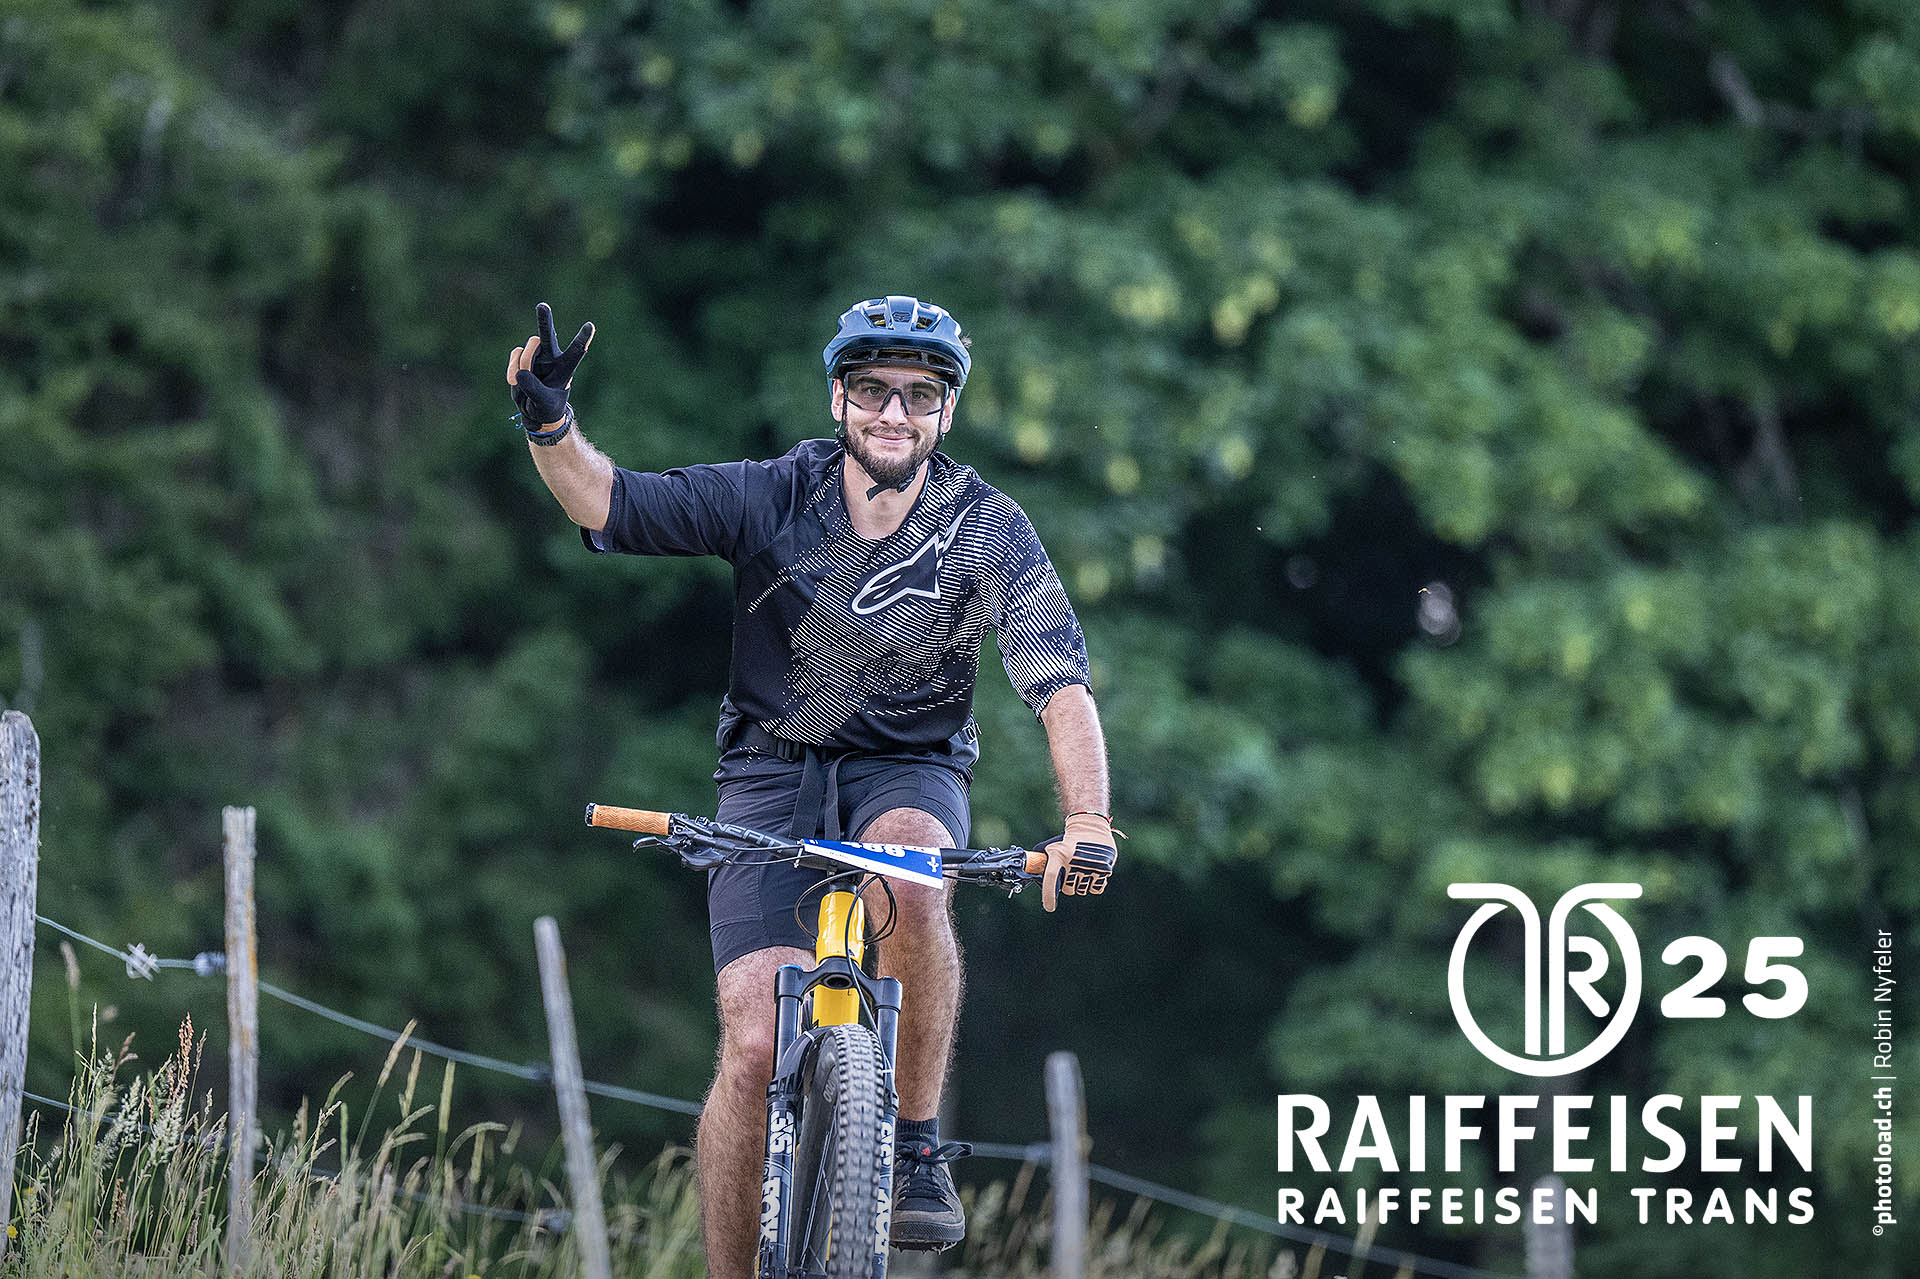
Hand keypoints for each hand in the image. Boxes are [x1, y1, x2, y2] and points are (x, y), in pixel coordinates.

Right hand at [506, 302, 594, 426]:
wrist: (535, 411)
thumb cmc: (546, 407)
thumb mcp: (543, 403)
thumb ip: (534, 389)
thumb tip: (521, 372)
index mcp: (565, 368)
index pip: (576, 351)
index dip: (582, 338)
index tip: (590, 326)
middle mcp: (552, 357)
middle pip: (549, 335)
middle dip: (544, 320)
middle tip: (542, 306)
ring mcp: (536, 357)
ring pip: (530, 346)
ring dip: (525, 361)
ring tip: (522, 380)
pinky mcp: (521, 358)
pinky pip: (515, 354)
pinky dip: (512, 367)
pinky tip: (514, 382)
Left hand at [1036, 812, 1116, 911]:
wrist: (1090, 825)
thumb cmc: (1068, 840)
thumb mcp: (1053, 847)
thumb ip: (1044, 864)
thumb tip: (1034, 878)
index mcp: (1059, 855)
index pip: (1051, 878)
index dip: (1049, 895)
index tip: (1049, 907)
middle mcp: (1074, 861)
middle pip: (1068, 889)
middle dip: (1069, 885)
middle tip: (1071, 873)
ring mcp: (1090, 866)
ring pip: (1082, 890)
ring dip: (1081, 884)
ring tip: (1083, 869)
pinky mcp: (1104, 869)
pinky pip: (1096, 889)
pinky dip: (1094, 885)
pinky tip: (1093, 873)